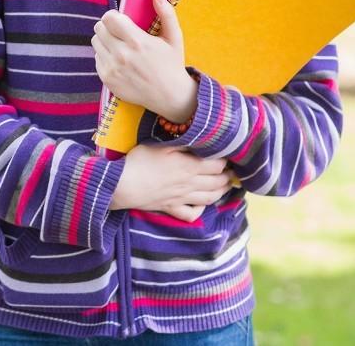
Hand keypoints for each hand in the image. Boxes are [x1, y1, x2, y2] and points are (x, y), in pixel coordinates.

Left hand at [92, 0, 197, 122]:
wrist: (170, 96)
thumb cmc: (172, 64)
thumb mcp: (174, 38)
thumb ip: (166, 13)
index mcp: (137, 42)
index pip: (109, 18)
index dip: (114, 16)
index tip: (121, 20)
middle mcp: (122, 55)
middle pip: (99, 28)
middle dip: (108, 27)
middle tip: (120, 33)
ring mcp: (112, 68)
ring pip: (95, 41)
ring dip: (105, 41)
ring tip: (120, 46)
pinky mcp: (106, 78)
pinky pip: (96, 57)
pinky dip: (105, 56)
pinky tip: (119, 60)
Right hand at [110, 145, 233, 218]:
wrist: (122, 185)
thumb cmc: (139, 161)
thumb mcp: (160, 146)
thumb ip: (182, 144)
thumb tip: (198, 140)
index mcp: (189, 166)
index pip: (217, 164)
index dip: (225, 159)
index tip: (227, 154)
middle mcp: (190, 184)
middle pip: (218, 182)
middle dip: (228, 176)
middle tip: (232, 171)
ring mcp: (182, 198)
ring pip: (210, 198)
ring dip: (222, 192)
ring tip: (227, 186)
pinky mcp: (171, 208)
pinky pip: (191, 214)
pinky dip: (200, 210)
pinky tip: (201, 204)